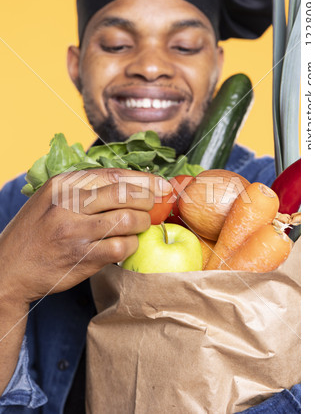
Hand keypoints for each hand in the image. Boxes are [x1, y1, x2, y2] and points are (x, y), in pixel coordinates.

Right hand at [0, 168, 171, 302]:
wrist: (10, 268)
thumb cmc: (37, 231)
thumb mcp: (53, 199)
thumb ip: (86, 190)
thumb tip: (132, 185)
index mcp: (63, 185)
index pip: (113, 174)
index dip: (143, 179)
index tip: (161, 184)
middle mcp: (68, 204)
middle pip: (125, 194)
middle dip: (148, 199)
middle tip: (155, 206)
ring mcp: (74, 231)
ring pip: (128, 220)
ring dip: (142, 224)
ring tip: (140, 226)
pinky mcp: (81, 257)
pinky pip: (121, 247)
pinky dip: (131, 245)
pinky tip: (127, 245)